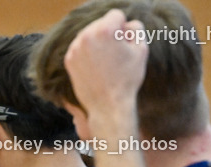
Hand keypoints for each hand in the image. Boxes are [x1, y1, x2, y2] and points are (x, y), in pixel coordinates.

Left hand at [64, 9, 147, 132]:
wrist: (108, 105)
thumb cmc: (127, 79)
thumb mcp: (141, 50)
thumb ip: (136, 28)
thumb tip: (126, 24)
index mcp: (105, 30)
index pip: (116, 15)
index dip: (123, 28)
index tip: (124, 44)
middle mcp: (86, 35)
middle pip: (100, 23)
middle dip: (109, 34)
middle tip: (115, 55)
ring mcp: (75, 48)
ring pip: (89, 34)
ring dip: (98, 43)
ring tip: (106, 62)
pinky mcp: (69, 59)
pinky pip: (81, 47)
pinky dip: (88, 53)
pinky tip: (96, 67)